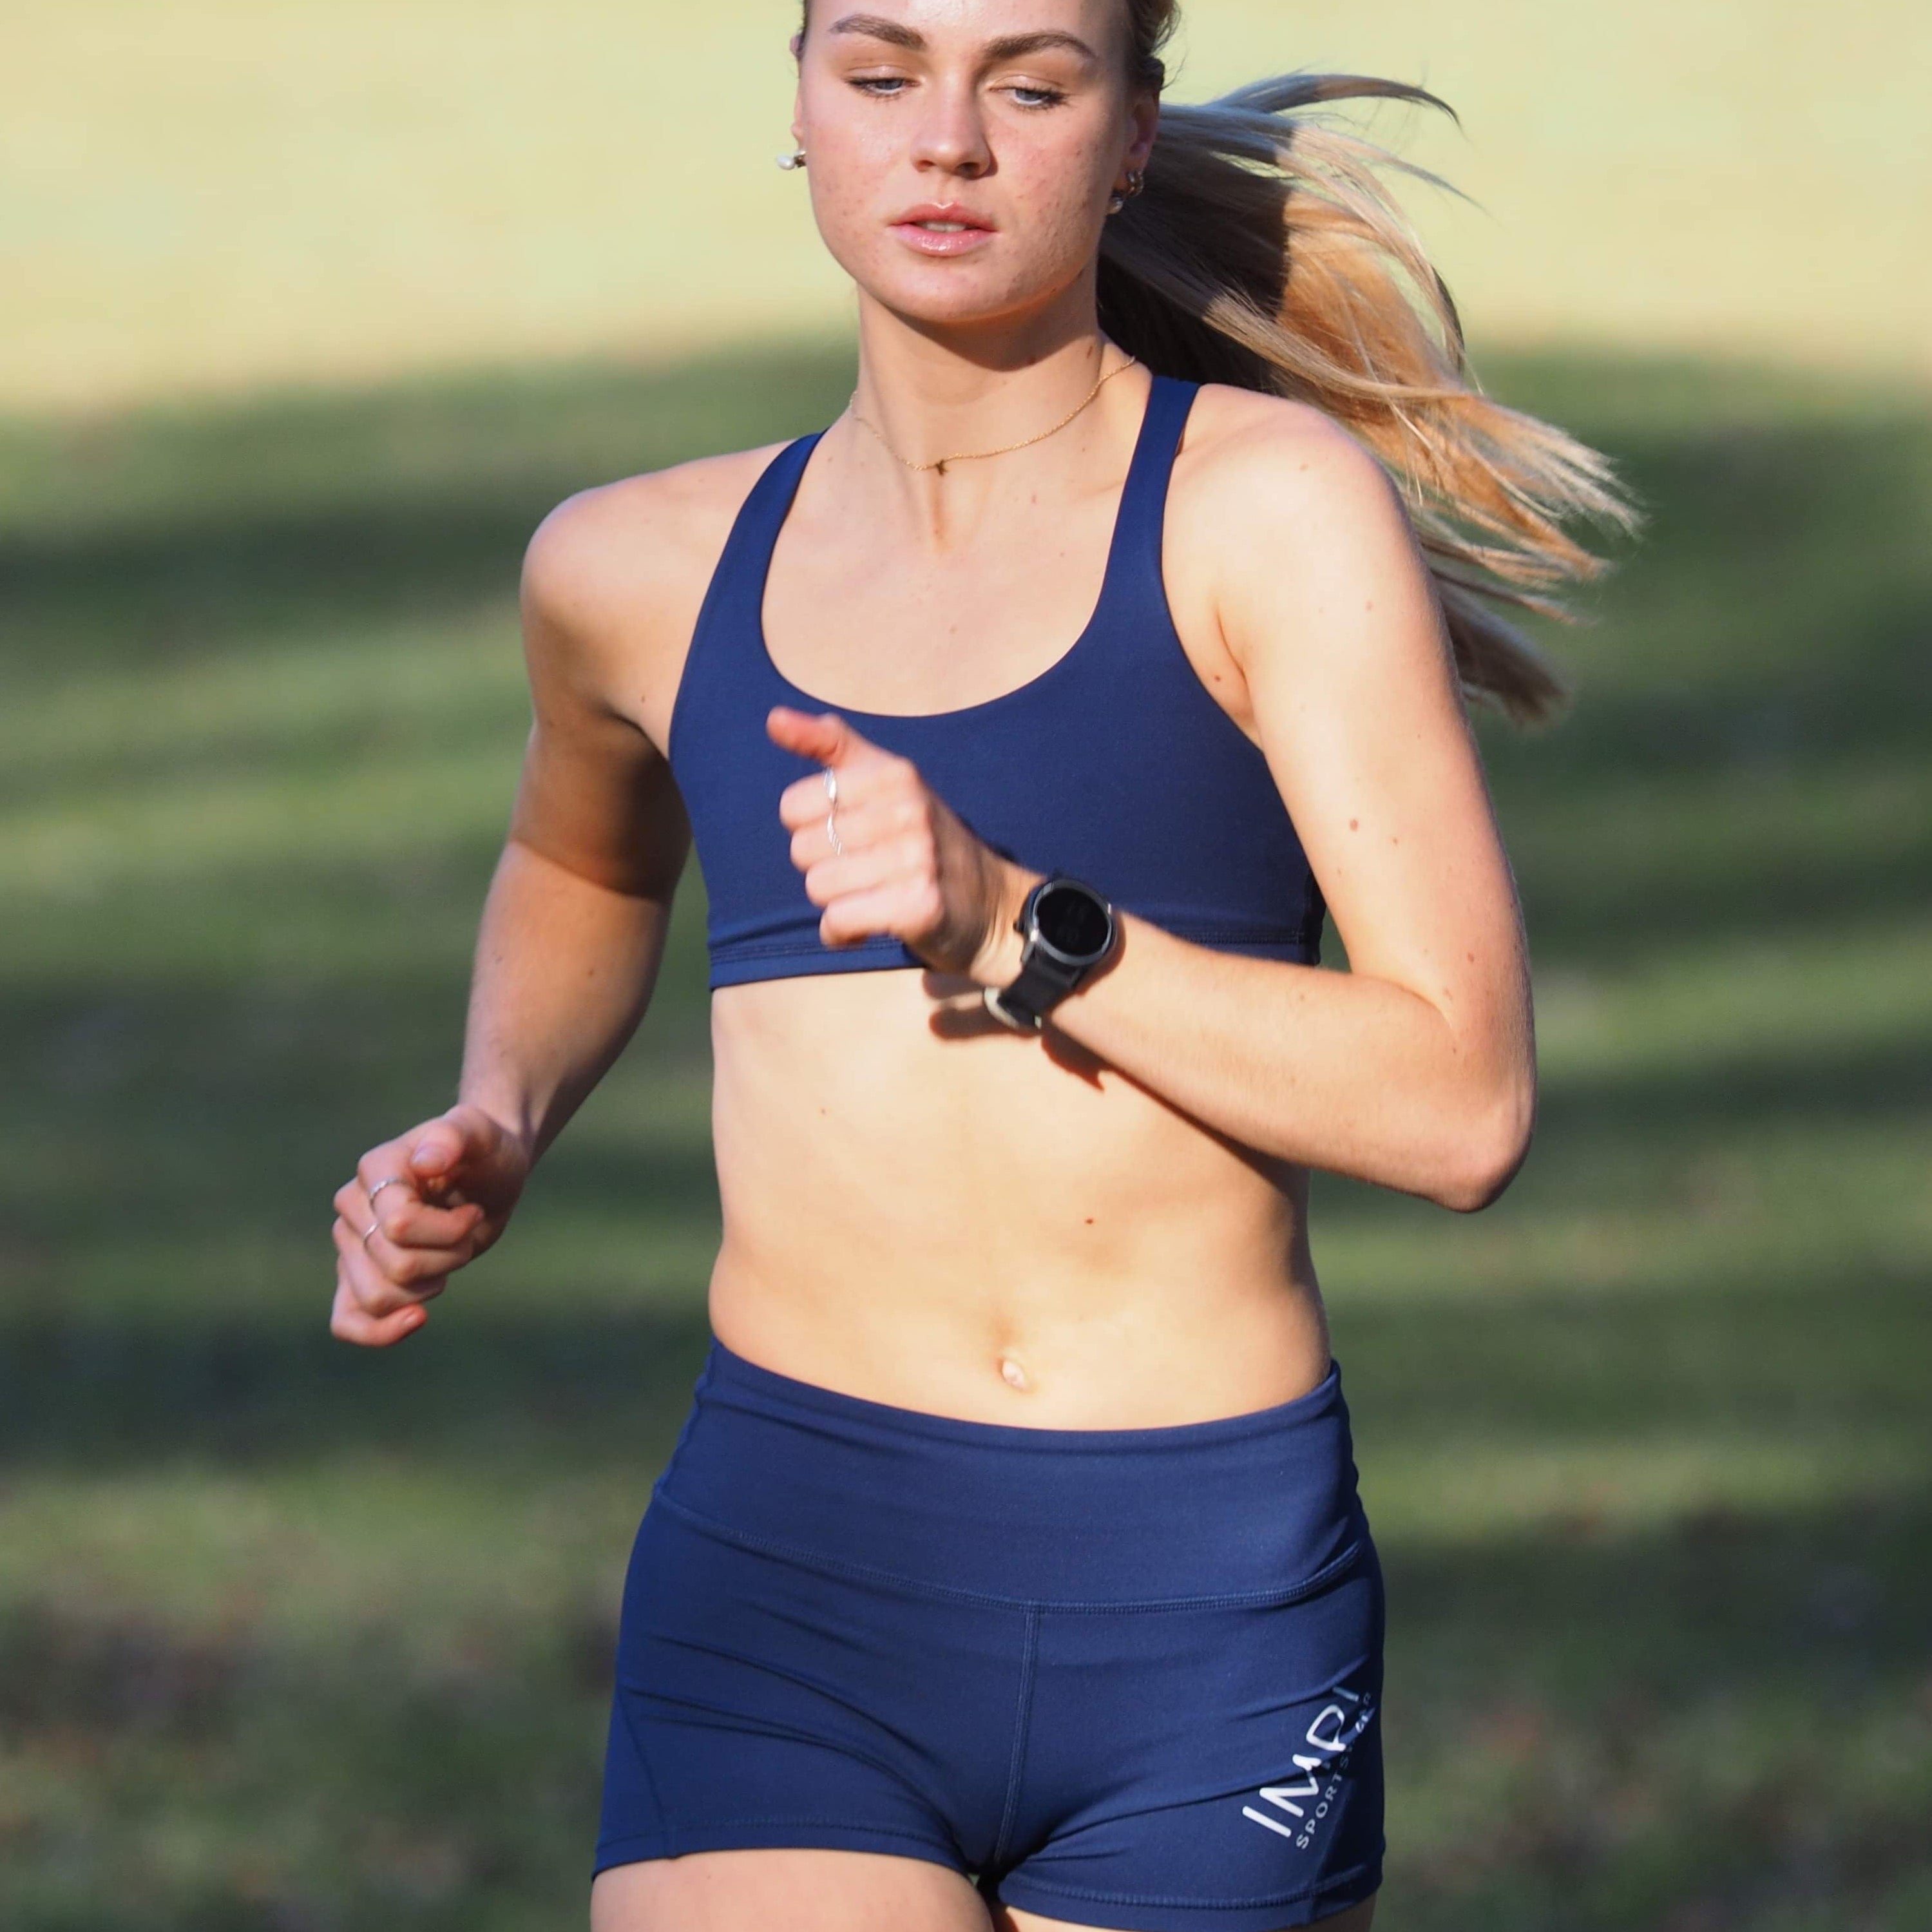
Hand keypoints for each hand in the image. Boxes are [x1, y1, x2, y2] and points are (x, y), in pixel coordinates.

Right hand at [328, 1104, 529, 1345]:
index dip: (448, 1230)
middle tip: (466, 1230)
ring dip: (430, 1285)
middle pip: (397, 1266)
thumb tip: (426, 1160)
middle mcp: (352, 1207)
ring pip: (379, 1297)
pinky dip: (379, 1332)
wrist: (487, 1176)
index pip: (400, 1226)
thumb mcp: (483, 1134)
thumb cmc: (486, 1152)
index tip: (473, 1210)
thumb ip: (455, 1136)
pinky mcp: (359, 1276)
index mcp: (375, 1169)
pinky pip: (347, 1320)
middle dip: (448, 1257)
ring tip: (449, 1254)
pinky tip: (417, 1319)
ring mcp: (351, 1244)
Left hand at [768, 705, 1037, 983]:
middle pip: (803, 849)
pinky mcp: (919, 906)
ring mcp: (917, 858)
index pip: (794, 805)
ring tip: (871, 896)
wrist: (992, 905)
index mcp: (895, 774)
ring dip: (835, 903)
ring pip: (818, 887)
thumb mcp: (888, 782)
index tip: (848, 836)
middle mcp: (908, 810)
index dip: (810, 829)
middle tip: (865, 871)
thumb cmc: (924, 842)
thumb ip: (832, 745)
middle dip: (823, 869)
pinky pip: (839, 922)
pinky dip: (843, 933)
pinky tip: (870, 926)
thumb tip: (773, 719)